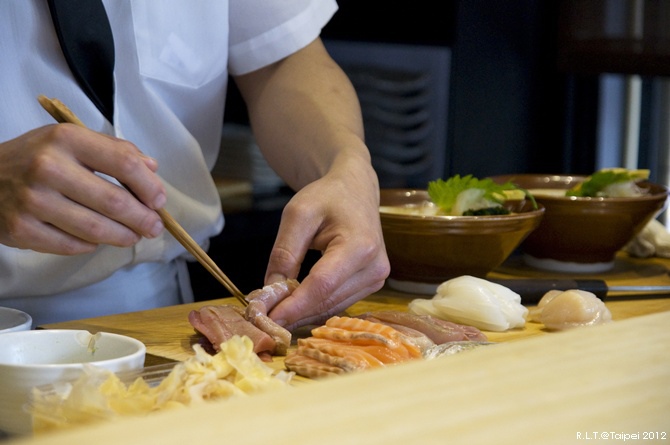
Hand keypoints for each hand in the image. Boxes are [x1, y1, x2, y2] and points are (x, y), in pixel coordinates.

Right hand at [0, 124, 165, 253]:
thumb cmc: (34, 158)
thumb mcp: (70, 140)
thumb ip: (113, 150)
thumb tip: (152, 167)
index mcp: (66, 139)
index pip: (124, 163)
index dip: (150, 186)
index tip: (159, 200)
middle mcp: (48, 167)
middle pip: (115, 201)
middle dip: (143, 219)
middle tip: (154, 227)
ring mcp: (33, 201)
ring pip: (97, 229)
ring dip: (123, 236)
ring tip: (133, 236)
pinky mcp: (22, 229)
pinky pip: (72, 246)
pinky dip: (91, 245)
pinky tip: (97, 240)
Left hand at [263, 159, 389, 330]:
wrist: (356, 190)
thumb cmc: (327, 197)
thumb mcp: (298, 215)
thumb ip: (284, 253)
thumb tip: (270, 293)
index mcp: (359, 246)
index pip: (322, 285)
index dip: (294, 306)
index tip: (268, 319)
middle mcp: (374, 267)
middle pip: (327, 300)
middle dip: (294, 313)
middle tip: (262, 320)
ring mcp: (377, 279)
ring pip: (332, 307)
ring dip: (303, 314)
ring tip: (274, 313)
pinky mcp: (372, 284)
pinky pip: (339, 303)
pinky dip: (315, 307)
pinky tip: (294, 306)